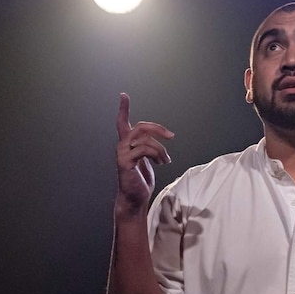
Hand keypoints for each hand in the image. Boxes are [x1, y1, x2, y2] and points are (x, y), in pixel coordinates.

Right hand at [115, 92, 173, 215]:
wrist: (136, 198)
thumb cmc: (141, 179)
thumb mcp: (147, 159)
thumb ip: (149, 146)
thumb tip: (161, 138)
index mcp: (127, 144)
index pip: (122, 122)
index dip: (123, 109)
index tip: (123, 95)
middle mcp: (122, 146)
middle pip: (141, 127)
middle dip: (158, 129)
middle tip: (171, 136)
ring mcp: (122, 153)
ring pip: (145, 139)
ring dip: (160, 149)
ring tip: (165, 160)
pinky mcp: (125, 162)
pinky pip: (144, 149)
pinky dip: (156, 154)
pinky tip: (161, 163)